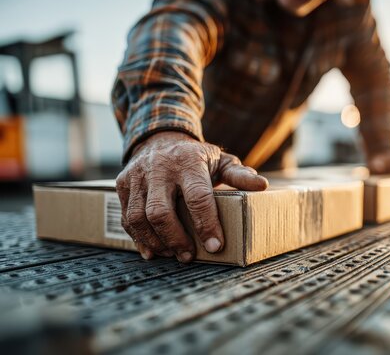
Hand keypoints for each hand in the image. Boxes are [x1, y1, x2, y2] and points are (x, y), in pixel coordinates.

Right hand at [116, 131, 268, 262]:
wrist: (159, 139)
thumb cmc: (195, 157)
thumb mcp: (220, 160)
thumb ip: (239, 174)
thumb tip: (261, 186)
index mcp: (188, 162)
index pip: (198, 197)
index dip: (207, 225)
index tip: (216, 246)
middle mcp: (159, 168)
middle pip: (161, 212)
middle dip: (175, 239)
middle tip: (189, 256)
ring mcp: (137, 176)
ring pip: (139, 218)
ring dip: (156, 242)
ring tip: (172, 254)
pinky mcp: (122, 185)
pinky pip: (126, 217)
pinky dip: (138, 238)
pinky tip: (153, 249)